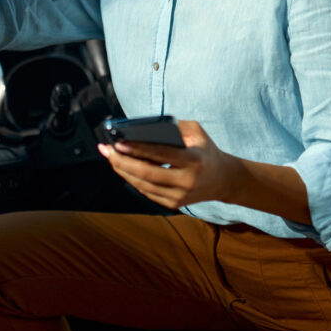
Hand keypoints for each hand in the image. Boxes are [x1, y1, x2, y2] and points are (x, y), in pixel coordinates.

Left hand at [98, 120, 238, 209]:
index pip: (161, 154)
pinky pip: (146, 192)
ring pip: (143, 185)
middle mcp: (186, 181)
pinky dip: (132, 180)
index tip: (119, 142)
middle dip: (122, 161)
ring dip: (122, 171)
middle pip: (147, 173)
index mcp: (193, 161)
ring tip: (110, 156)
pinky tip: (122, 168)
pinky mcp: (174, 204)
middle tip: (106, 149)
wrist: (223, 180)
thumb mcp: (197, 132)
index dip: (138, 149)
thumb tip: (144, 127)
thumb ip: (174, 126)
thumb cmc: (206, 150)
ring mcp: (180, 196)